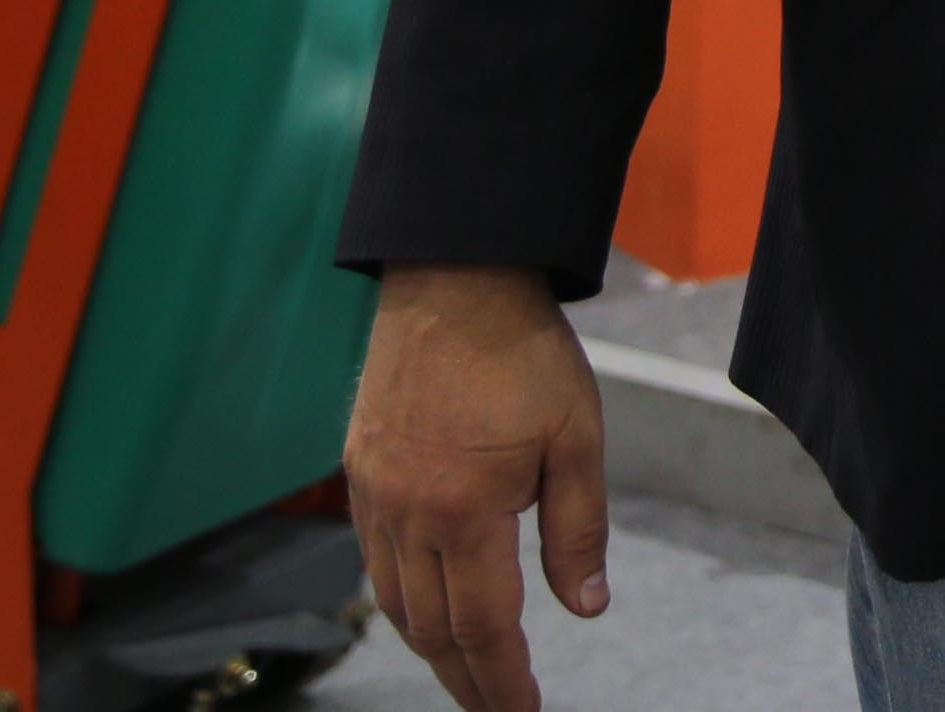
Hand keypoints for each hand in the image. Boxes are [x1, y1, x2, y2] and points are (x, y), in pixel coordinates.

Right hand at [353, 266, 609, 711]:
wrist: (454, 276)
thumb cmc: (525, 352)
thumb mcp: (577, 438)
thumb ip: (578, 530)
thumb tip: (586, 608)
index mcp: (466, 510)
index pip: (484, 626)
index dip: (504, 681)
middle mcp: (408, 512)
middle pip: (432, 629)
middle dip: (468, 681)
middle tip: (499, 710)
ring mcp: (375, 494)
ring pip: (395, 602)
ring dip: (430, 648)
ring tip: (466, 675)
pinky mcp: (358, 472)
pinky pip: (373, 560)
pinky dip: (400, 600)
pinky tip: (424, 610)